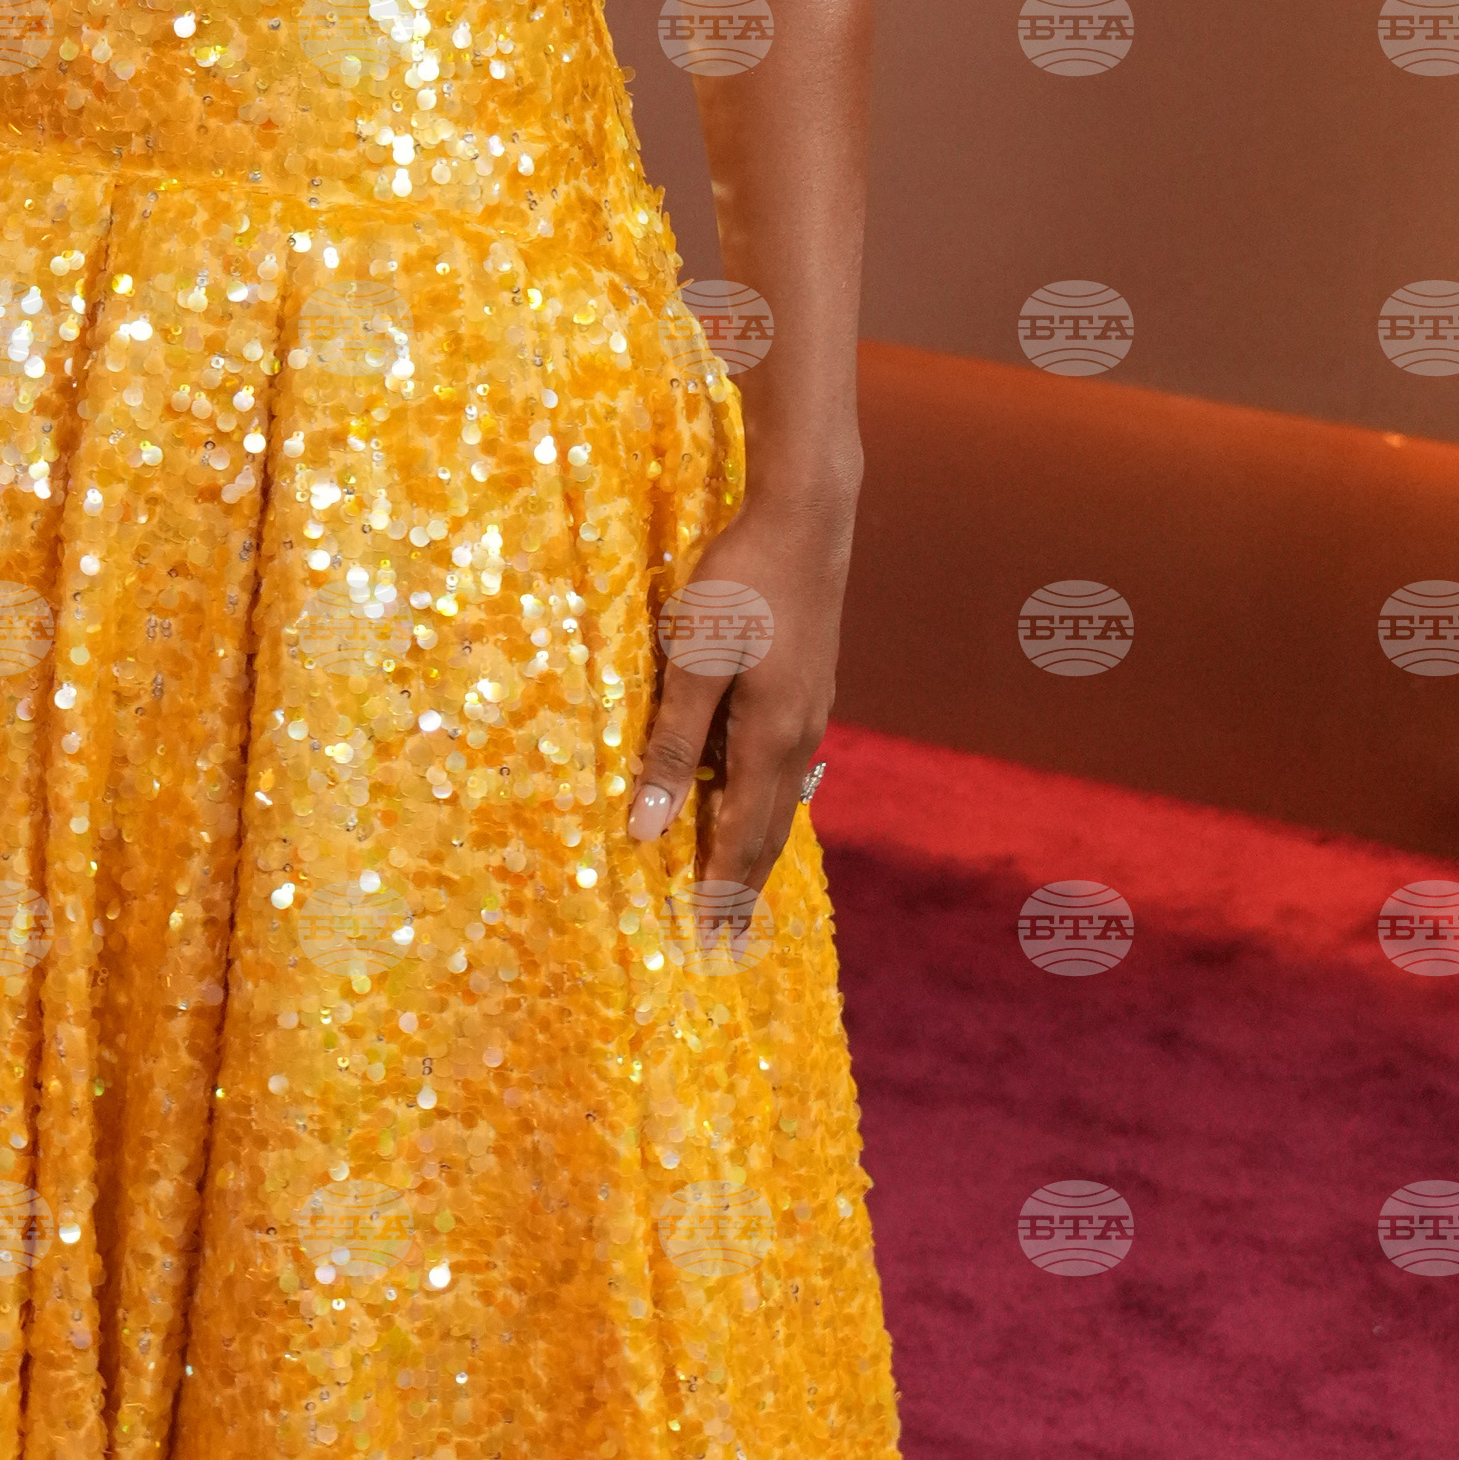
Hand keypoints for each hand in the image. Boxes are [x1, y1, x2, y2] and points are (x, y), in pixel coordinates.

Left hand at [624, 485, 850, 914]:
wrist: (807, 517)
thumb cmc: (740, 582)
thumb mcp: (694, 661)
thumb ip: (673, 744)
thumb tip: (648, 825)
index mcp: (770, 739)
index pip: (741, 836)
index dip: (723, 891)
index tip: (710, 942)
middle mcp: (799, 737)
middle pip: (769, 830)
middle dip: (745, 888)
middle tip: (732, 943)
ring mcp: (810, 711)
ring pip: (781, 799)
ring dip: (757, 849)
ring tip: (741, 890)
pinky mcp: (808, 686)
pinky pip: (784, 768)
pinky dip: (766, 805)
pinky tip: (754, 804)